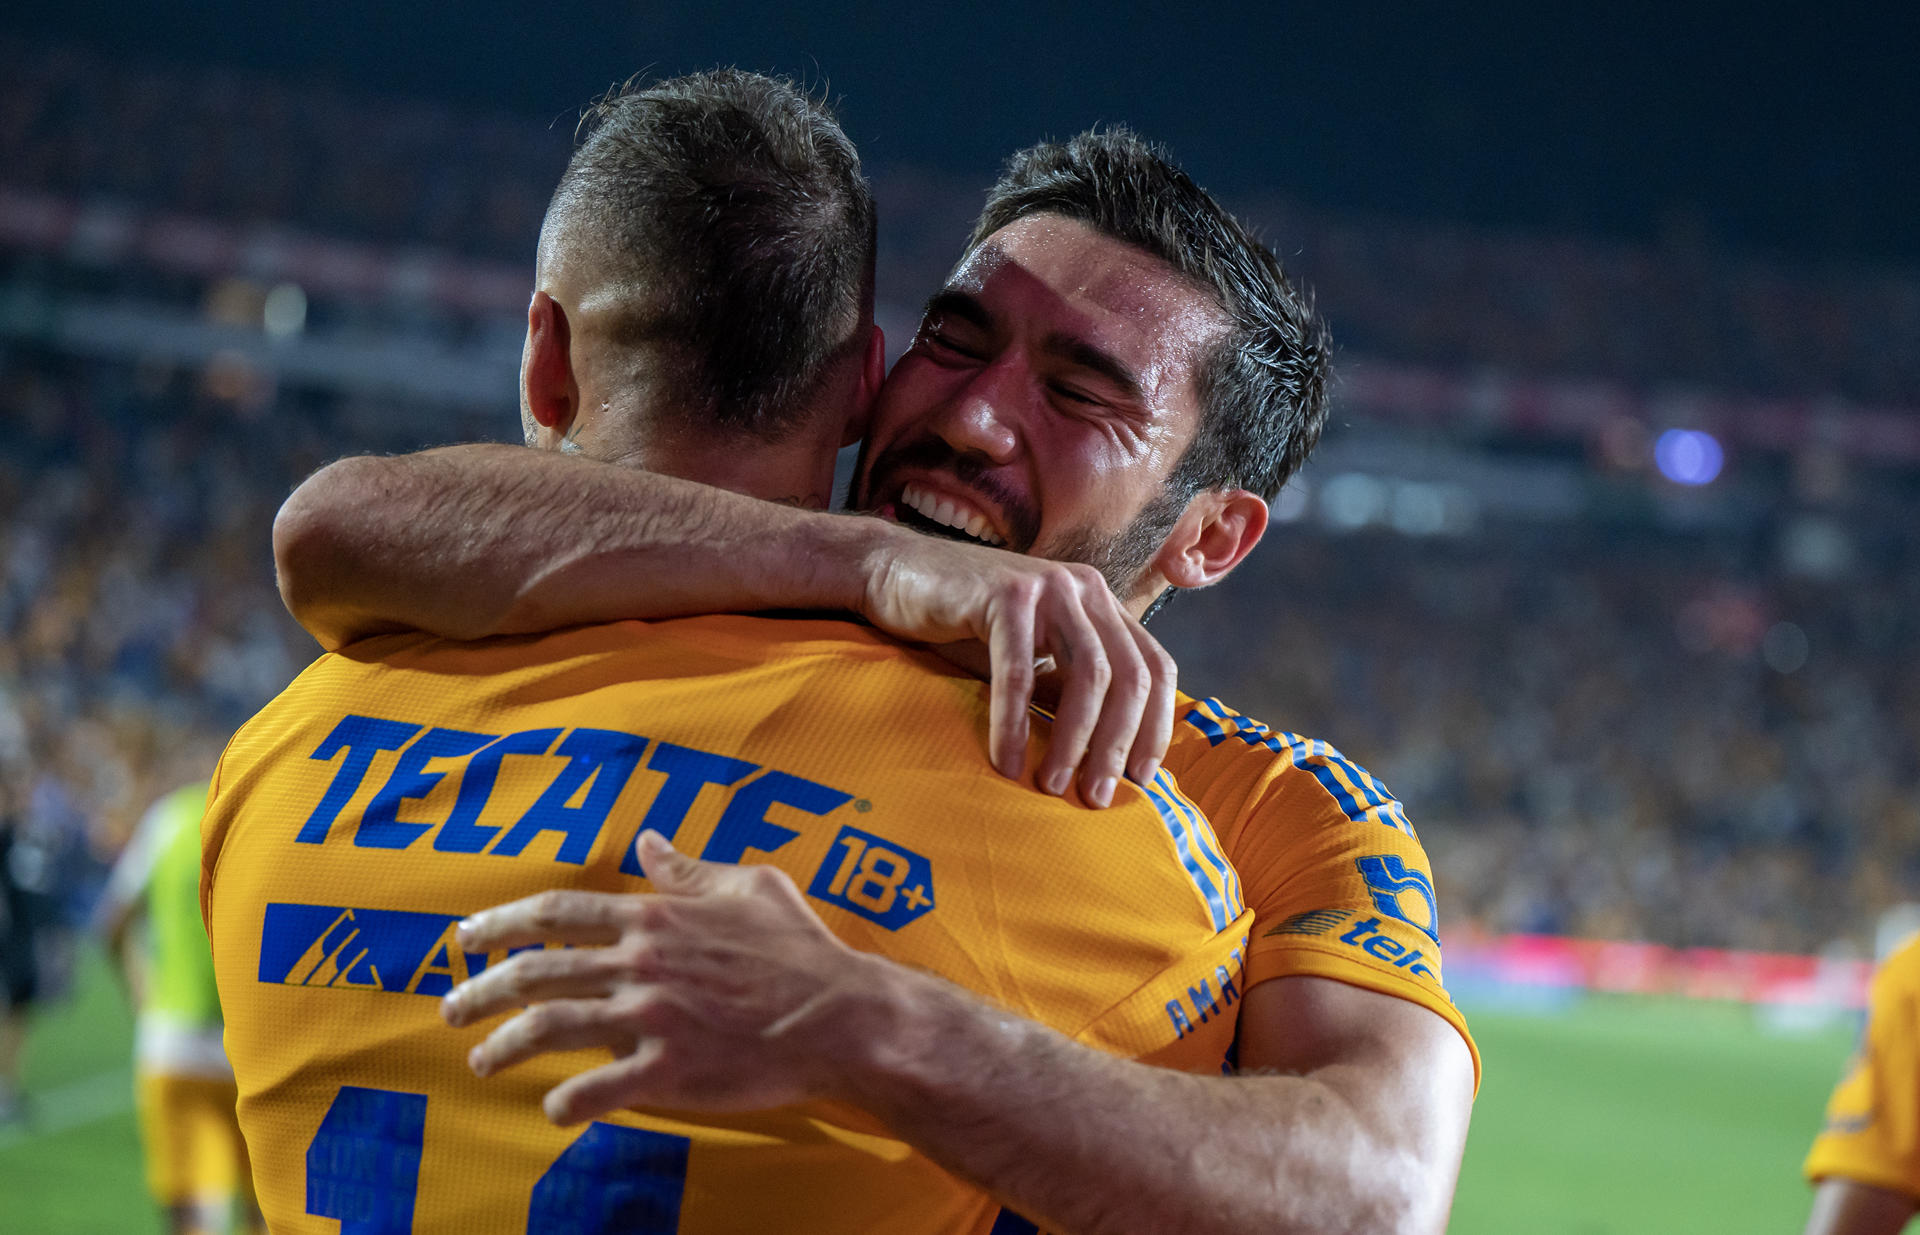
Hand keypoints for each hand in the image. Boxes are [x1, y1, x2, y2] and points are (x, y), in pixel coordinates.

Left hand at [441, 831, 890, 1123]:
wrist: (842, 1015)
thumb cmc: (801, 948)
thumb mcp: (749, 886)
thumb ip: (689, 869)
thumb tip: (649, 844)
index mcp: (655, 916)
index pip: (557, 913)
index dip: (502, 923)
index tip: (467, 938)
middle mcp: (640, 963)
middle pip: (535, 972)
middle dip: (479, 991)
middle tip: (450, 1009)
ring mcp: (650, 1018)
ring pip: (549, 1028)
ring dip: (503, 1047)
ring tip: (480, 1062)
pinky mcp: (668, 1071)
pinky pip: (597, 1091)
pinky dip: (566, 1104)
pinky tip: (554, 1110)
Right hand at [858, 524, 1175, 805]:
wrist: (897, 573)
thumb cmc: (965, 627)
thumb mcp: (1031, 662)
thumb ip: (1067, 694)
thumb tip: (1105, 762)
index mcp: (1102, 605)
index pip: (1155, 667)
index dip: (1156, 726)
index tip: (1141, 778)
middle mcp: (1086, 590)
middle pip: (1130, 675)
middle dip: (1118, 744)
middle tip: (1097, 797)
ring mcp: (1049, 587)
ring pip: (1087, 673)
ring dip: (1075, 740)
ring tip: (1054, 786)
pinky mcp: (1004, 595)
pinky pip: (1018, 672)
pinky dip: (1014, 724)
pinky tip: (1006, 762)